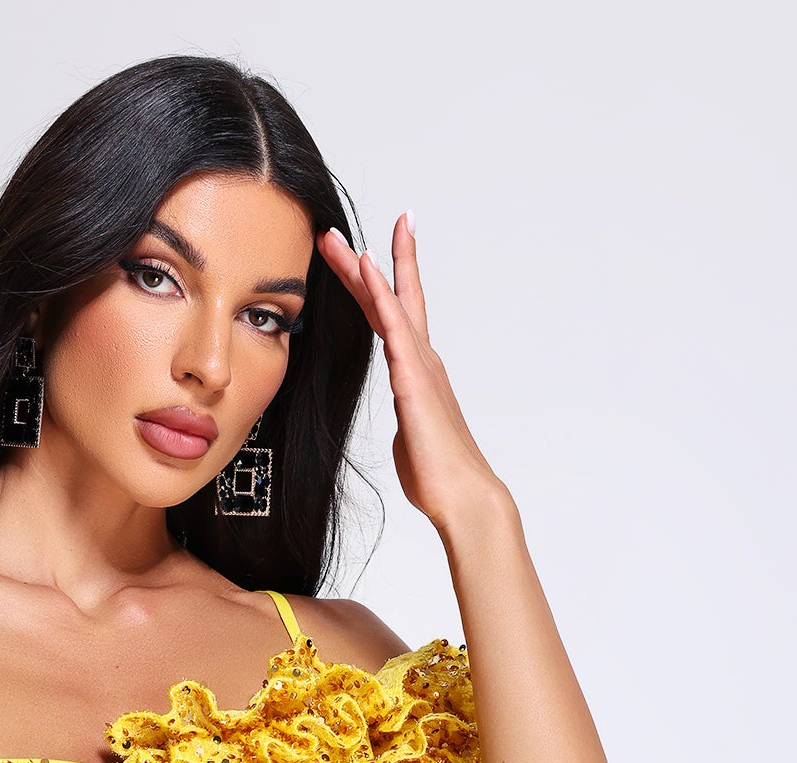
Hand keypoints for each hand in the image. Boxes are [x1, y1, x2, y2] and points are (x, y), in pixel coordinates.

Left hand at [318, 213, 504, 530]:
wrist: (462, 496)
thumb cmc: (439, 475)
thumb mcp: (412, 440)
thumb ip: (407, 422)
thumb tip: (406, 426)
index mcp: (417, 372)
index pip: (393, 317)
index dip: (376, 284)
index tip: (361, 252)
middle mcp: (421, 359)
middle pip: (388, 299)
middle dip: (362, 263)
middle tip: (334, 231)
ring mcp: (419, 365)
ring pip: (388, 302)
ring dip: (362, 267)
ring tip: (336, 238)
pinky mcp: (414, 378)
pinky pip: (394, 326)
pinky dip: (380, 292)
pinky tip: (366, 265)